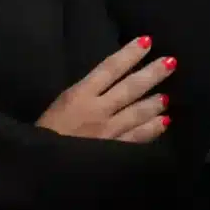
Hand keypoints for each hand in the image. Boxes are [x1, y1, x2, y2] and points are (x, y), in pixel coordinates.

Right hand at [39, 39, 170, 143]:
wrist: (38, 168)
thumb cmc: (44, 134)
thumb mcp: (59, 105)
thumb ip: (83, 93)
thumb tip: (109, 81)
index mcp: (79, 95)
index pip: (109, 68)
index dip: (129, 54)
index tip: (147, 41)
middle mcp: (98, 110)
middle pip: (130, 87)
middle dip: (152, 74)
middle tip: (171, 62)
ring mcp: (108, 132)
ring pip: (137, 112)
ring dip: (154, 102)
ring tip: (167, 96)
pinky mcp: (114, 152)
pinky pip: (137, 138)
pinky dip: (152, 129)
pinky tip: (164, 122)